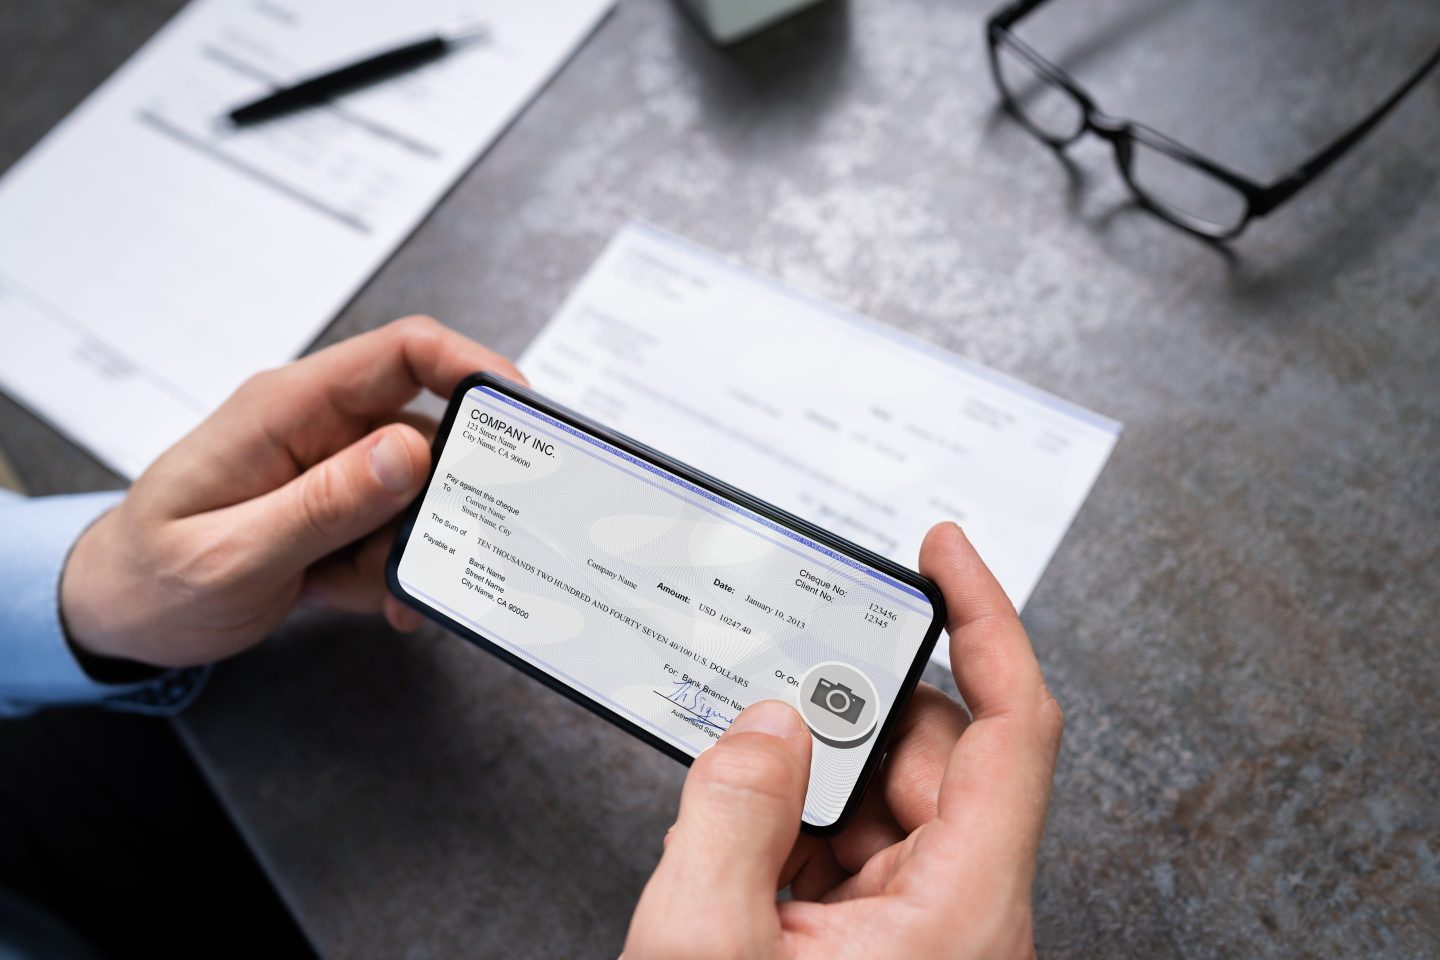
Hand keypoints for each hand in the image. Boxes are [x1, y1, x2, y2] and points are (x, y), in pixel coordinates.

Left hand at [61, 316, 523, 668]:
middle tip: (461, 539)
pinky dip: (395, 572)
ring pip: (421, 492)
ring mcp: (332, 470)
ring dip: (416, 546)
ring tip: (375, 589)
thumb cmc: (149, 577)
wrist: (115, 614)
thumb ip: (321, 504)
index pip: (400, 352)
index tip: (523, 413)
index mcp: (286, 409)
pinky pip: (399, 530)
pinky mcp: (341, 510)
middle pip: (428, 424)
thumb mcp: (230, 555)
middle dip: (454, 488)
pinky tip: (368, 600)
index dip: (472, 366)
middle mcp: (319, 428)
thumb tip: (410, 451)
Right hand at [623, 521, 1062, 959]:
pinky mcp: (886, 943)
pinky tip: (743, 839)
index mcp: (961, 907)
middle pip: (932, 754)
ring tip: (741, 792)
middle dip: (846, 713)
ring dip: (810, 781)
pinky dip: (798, 826)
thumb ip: (731, 815)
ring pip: (886, 799)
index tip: (944, 554)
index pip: (1012, 728)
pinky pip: (854, 847)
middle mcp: (962, 911)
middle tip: (774, 688)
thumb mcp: (706, 945)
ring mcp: (926, 928)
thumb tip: (766, 724)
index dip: (985, 621)